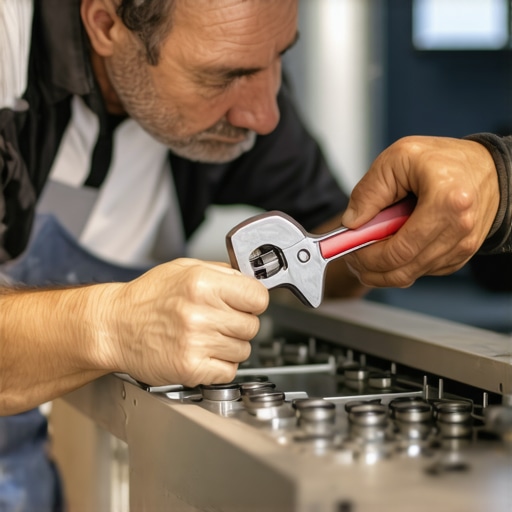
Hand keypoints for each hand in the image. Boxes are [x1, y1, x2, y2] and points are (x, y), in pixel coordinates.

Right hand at [95, 258, 268, 386]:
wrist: (114, 327)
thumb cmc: (146, 298)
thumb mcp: (184, 268)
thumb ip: (222, 272)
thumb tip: (252, 280)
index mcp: (202, 283)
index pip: (258, 297)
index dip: (253, 301)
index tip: (245, 303)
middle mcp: (200, 313)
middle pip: (252, 325)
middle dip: (239, 323)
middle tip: (216, 320)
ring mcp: (196, 343)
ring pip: (243, 350)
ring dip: (229, 345)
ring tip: (204, 336)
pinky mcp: (191, 369)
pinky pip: (229, 371)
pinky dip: (219, 365)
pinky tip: (201, 352)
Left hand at [340, 136, 499, 287]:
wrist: (486, 168)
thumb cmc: (443, 160)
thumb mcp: (398, 158)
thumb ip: (370, 191)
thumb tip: (351, 223)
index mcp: (446, 203)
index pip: (398, 250)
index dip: (367, 257)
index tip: (349, 250)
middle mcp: (459, 230)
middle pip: (403, 270)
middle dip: (370, 269)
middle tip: (352, 258)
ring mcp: (463, 247)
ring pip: (411, 275)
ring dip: (382, 271)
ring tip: (367, 251)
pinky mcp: (460, 257)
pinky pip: (422, 271)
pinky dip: (401, 265)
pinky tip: (391, 249)